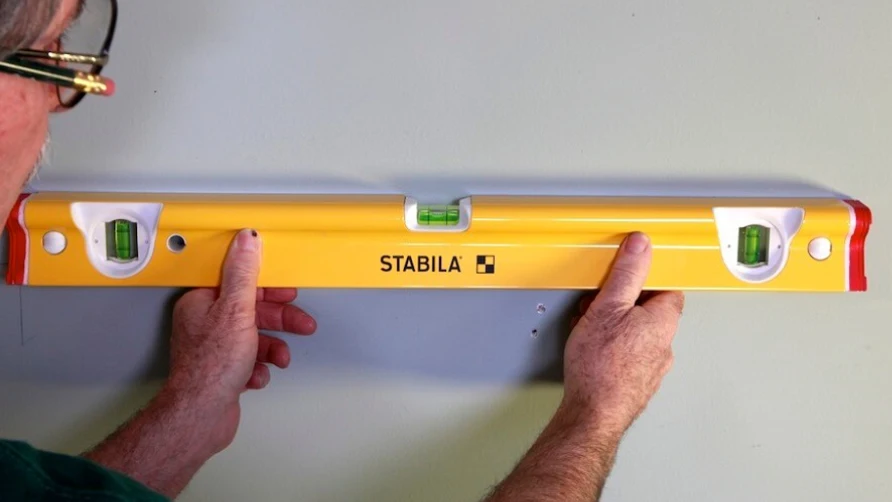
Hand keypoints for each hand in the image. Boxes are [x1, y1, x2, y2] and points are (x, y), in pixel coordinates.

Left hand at [166, 229, 316, 452]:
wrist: (201, 415)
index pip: (239, 283)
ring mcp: (212, 350)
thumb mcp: (236, 310)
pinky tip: (256, 376)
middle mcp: (203, 324)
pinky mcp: (220, 372)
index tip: (287, 292)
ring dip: (271, 348)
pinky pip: (248, 362)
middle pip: (251, 312)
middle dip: (279, 322)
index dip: (267, 287)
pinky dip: (258, 368)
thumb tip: (247, 240)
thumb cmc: (212, 365)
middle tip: (302, 325)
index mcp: (202, 303)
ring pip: (252, 339)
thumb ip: (244, 273)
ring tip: (280, 359)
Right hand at [562, 232, 683, 436]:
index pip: (667, 288)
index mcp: (664, 321)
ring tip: (590, 329)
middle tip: (599, 304)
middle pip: (649, 311)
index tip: (626, 276)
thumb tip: (641, 245)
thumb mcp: (608, 306)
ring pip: (636, 335)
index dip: (644, 280)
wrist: (593, 414)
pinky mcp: (636, 384)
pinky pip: (627, 356)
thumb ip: (626, 273)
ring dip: (614, 328)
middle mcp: (664, 345)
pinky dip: (612, 349)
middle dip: (622, 304)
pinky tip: (592, 351)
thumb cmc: (601, 366)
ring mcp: (652, 368)